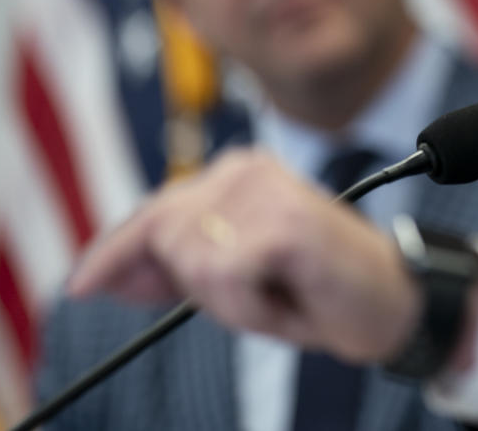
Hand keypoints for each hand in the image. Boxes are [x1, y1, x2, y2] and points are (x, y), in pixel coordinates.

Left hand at [67, 149, 420, 362]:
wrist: (394, 304)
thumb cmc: (318, 289)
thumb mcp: (236, 277)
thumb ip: (176, 266)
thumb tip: (104, 274)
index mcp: (237, 172)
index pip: (155, 210)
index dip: (114, 252)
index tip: (83, 284)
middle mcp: (247, 169)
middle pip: (162, 237)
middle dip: (194, 286)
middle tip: (258, 297)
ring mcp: (266, 192)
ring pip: (190, 263)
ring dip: (228, 302)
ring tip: (278, 296)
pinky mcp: (283, 223)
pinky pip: (223, 280)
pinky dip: (248, 308)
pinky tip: (288, 302)